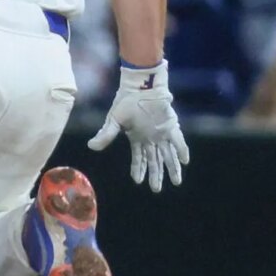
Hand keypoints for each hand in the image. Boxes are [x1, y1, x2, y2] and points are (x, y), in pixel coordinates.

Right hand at [87, 61, 189, 192]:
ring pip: (168, 154)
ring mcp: (161, 133)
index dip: (139, 170)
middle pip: (154, 160)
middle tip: (157, 189)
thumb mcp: (113, 120)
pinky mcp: (170, 125)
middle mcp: (150, 138)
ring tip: (176, 181)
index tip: (139, 182)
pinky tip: (184, 161)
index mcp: (137, 138)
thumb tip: (91, 146)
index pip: (139, 158)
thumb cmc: (125, 101)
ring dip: (172, 167)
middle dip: (156, 175)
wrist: (140, 86)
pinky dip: (181, 150)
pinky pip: (178, 140)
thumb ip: (105, 135)